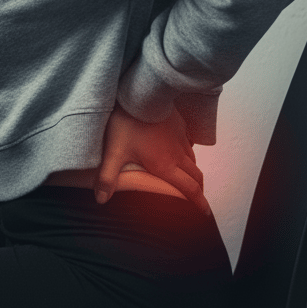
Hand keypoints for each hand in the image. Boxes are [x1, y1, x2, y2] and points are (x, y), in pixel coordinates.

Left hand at [94, 102, 210, 214]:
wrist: (140, 93)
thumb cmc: (127, 122)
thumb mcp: (114, 151)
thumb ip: (107, 177)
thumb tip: (101, 199)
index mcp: (165, 165)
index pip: (189, 189)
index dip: (199, 203)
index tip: (205, 214)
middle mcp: (177, 154)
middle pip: (195, 176)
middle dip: (199, 190)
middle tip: (198, 198)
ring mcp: (180, 138)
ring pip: (193, 159)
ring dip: (193, 171)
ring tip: (187, 177)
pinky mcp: (179, 124)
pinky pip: (188, 142)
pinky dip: (187, 152)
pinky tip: (179, 150)